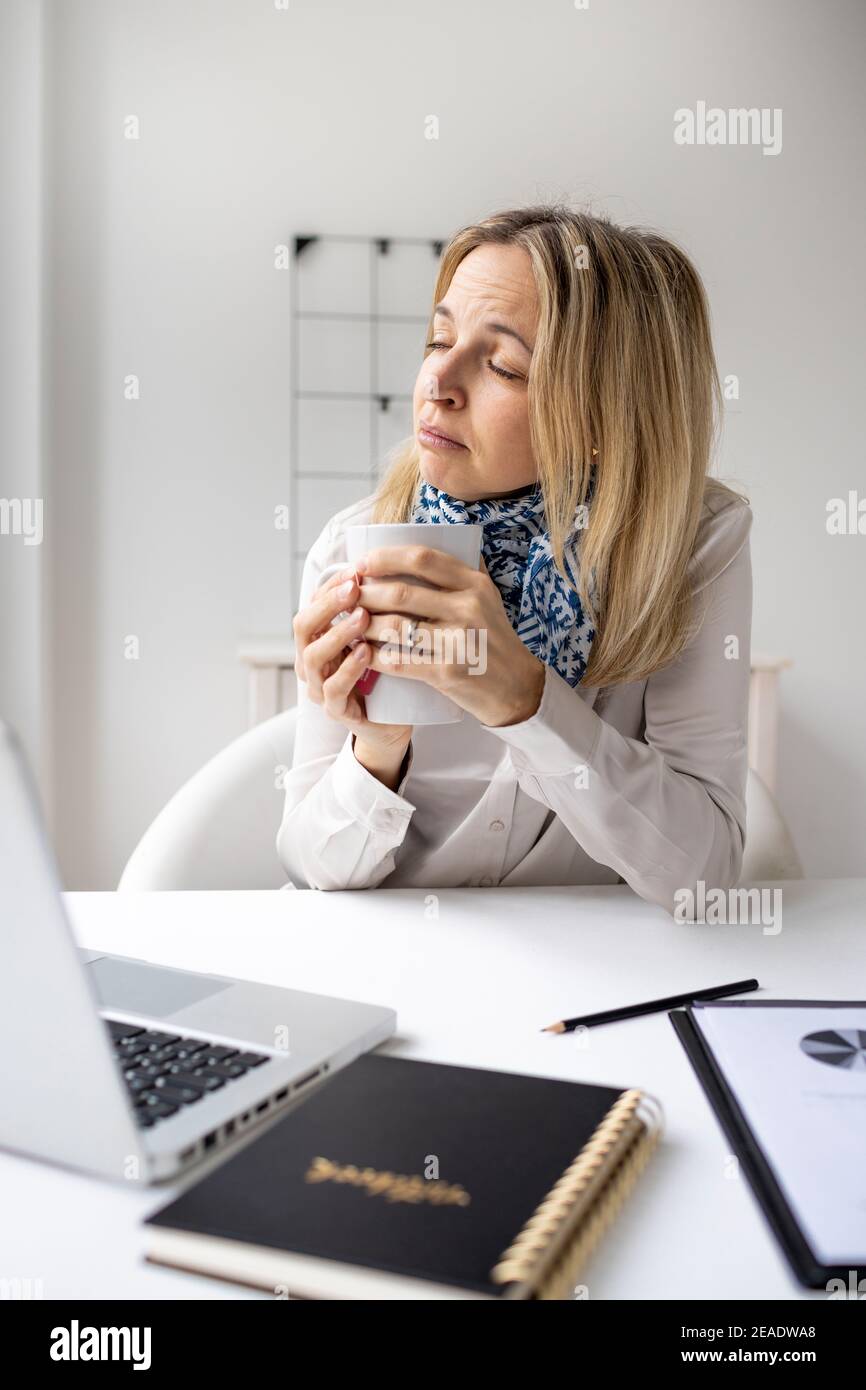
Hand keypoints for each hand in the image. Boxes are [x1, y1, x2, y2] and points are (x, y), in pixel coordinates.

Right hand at [292, 566, 412, 753]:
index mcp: (318, 639)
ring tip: (363, 617)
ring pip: (314, 657)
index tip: (357, 570)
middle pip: (304, 626)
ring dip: (338, 633)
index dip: (331, 587)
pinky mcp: (336, 711)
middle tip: (356, 588)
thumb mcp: (377, 636)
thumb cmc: (385, 674)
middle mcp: (312, 662)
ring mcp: (320, 687)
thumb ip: (372, 609)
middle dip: (329, 605)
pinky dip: (348, 669)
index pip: (313, 605)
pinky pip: (333, 689)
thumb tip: (386, 567)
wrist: (392, 722)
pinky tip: (365, 653)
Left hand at [354, 545, 546, 726]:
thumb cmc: (493, 640)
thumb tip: (423, 543)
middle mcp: (469, 607)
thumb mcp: (487, 598)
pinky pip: (400, 660)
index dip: (385, 557)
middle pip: (402, 592)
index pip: (422, 558)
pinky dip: (375, 656)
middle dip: (366, 593)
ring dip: (365, 625)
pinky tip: (362, 654)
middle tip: (347, 597)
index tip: (362, 563)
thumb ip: (460, 574)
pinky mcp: (449, 671)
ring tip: (350, 625)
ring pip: (395, 626)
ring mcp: (459, 640)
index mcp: (474, 584)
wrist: (517, 688)